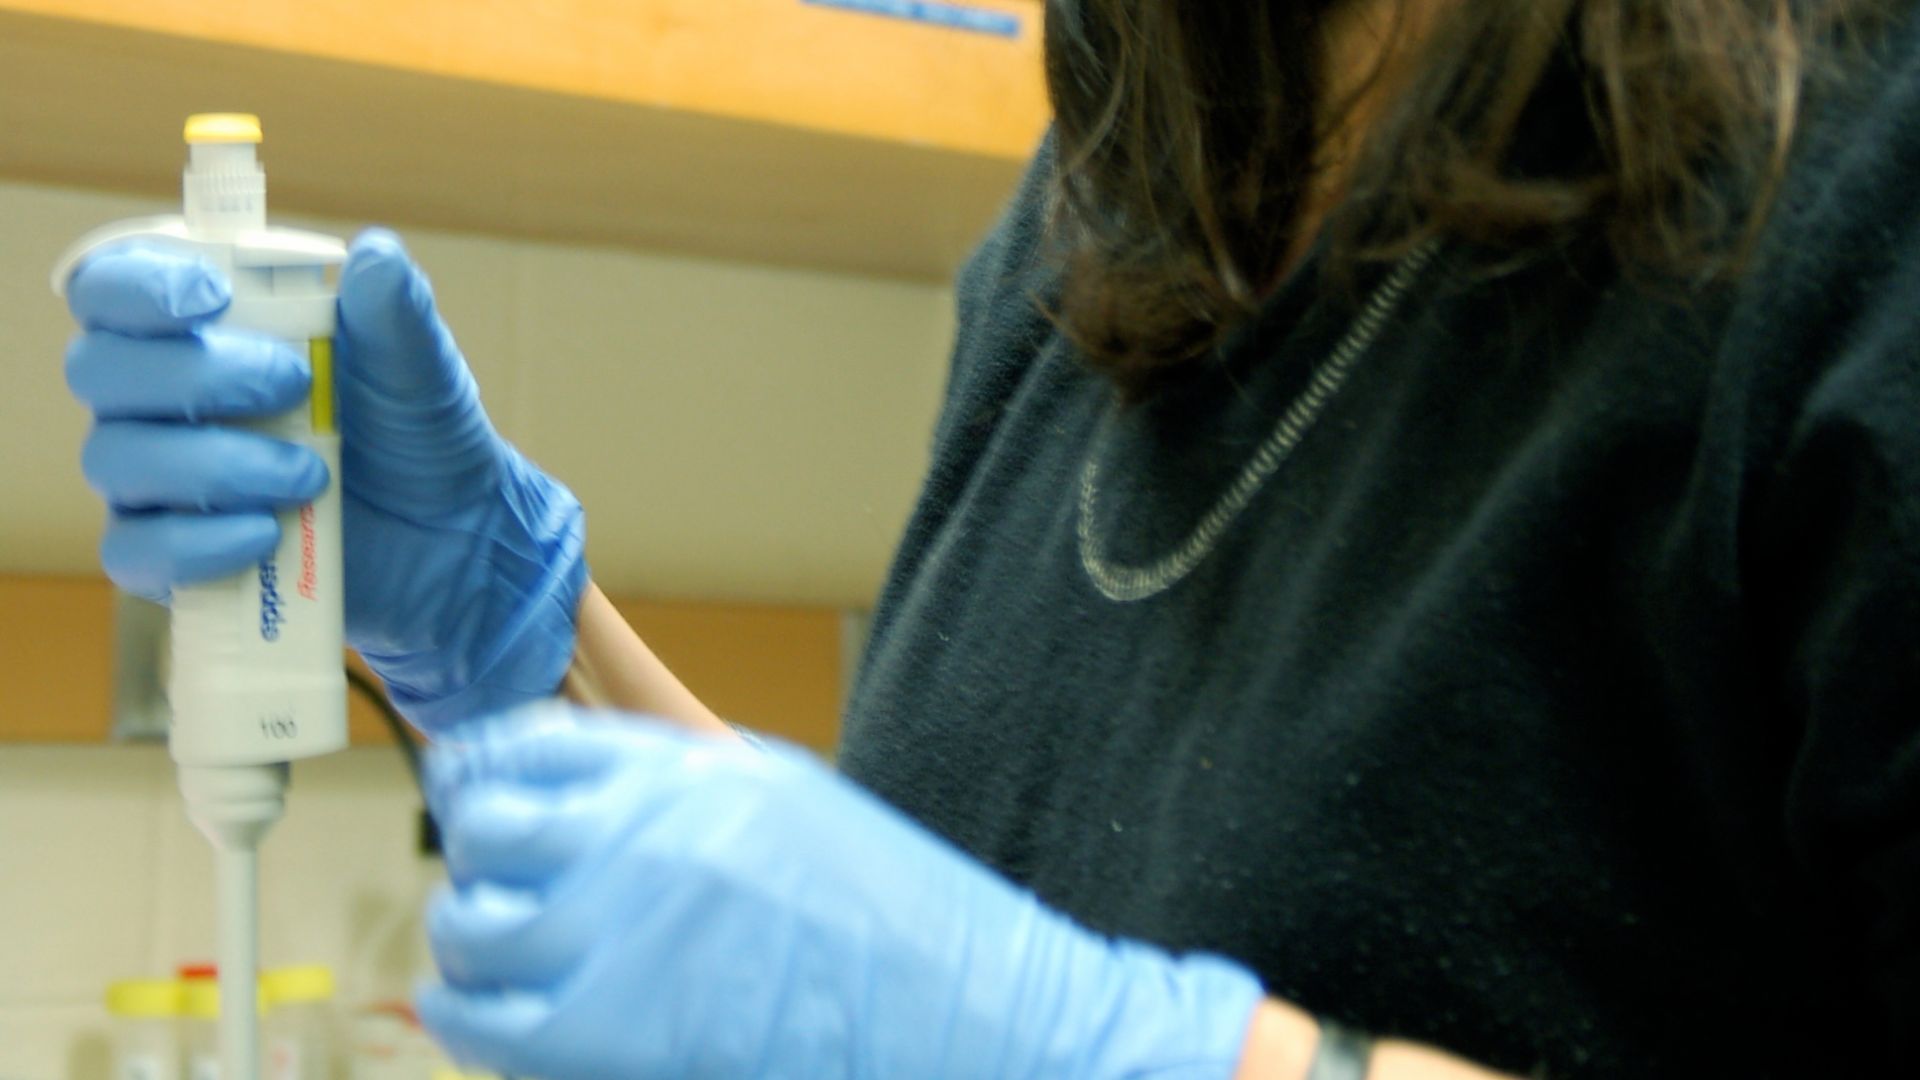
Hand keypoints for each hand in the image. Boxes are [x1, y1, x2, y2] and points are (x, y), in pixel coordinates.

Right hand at [63, 232, 585, 732]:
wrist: (448, 534)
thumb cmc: (412, 430)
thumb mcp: (417, 367)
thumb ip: (393, 310)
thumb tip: (375, 254)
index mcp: (201, 328)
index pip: (110, 286)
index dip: (136, 285)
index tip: (211, 296)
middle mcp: (159, 397)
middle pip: (98, 368)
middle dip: (193, 374)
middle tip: (294, 385)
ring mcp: (157, 478)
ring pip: (115, 457)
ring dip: (215, 463)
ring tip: (311, 476)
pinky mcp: (173, 554)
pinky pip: (135, 550)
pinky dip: (197, 542)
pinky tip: (267, 534)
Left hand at [418, 707, 1265, 1078]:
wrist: (958, 1001)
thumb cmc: (887, 910)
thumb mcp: (783, 801)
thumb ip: (679, 791)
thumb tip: (585, 802)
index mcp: (689, 772)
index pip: (533, 745)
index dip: (482, 768)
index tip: (469, 787)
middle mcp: (644, 833)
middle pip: (489, 826)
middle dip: (473, 853)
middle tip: (490, 878)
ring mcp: (626, 927)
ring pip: (476, 921)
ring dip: (468, 935)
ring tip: (483, 952)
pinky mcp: (619, 1028)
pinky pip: (490, 1016)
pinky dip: (464, 1012)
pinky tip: (471, 1008)